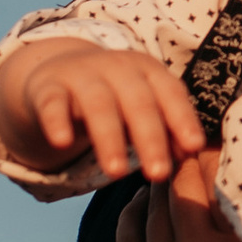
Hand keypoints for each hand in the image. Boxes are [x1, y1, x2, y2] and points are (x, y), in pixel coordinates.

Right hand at [0, 37, 205, 182]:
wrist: (56, 75)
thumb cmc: (113, 100)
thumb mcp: (140, 112)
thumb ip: (165, 130)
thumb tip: (189, 154)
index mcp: (146, 70)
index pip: (169, 91)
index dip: (182, 118)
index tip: (194, 148)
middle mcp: (116, 67)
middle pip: (137, 101)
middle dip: (150, 138)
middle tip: (158, 174)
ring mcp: (80, 74)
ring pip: (98, 104)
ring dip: (109, 138)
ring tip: (117, 173)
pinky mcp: (47, 88)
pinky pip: (52, 104)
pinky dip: (56, 121)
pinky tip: (61, 143)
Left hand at [118, 160, 241, 241]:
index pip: (219, 172)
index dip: (228, 152)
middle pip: (178, 177)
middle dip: (194, 163)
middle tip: (219, 163)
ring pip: (148, 203)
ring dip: (165, 188)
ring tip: (187, 182)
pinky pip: (123, 238)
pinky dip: (134, 218)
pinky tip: (147, 212)